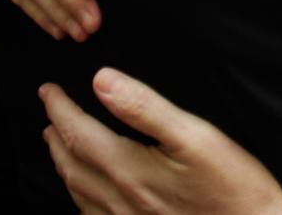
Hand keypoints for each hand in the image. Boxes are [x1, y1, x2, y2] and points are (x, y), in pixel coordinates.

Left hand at [42, 69, 281, 214]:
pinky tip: (87, 191)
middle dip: (56, 134)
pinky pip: (92, 214)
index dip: (59, 109)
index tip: (48, 90)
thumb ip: (145, 107)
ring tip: (58, 144)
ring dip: (63, 163)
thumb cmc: (233, 187)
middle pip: (72, 163)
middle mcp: (119, 200)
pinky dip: (79, 195)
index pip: (78, 134)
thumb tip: (102, 80)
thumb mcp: (196, 136)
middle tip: (49, 112)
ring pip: (78, 191)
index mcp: (129, 169)